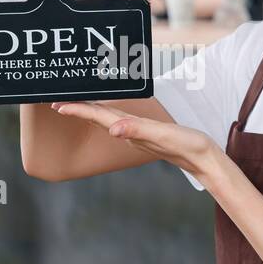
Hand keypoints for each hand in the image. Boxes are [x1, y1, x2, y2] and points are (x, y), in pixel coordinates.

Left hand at [51, 100, 221, 182]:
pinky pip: (121, 122)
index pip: (99, 117)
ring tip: (75, 106)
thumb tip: (112, 129)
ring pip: (107, 121)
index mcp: (131, 130)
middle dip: (77, 111)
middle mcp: (130, 133)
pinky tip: (109, 115)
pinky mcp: (147, 133)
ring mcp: (138, 135)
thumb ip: (138, 130)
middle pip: (98, 119)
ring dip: (90, 113)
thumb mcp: (163, 135)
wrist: (205, 160)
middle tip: (56, 103)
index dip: (78, 110)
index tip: (58, 105)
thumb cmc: (187, 146)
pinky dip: (109, 115)